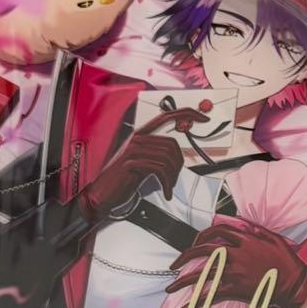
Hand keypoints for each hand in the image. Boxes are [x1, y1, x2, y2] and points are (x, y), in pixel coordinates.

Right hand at [77, 107, 208, 222]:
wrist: (103, 194)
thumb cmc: (126, 178)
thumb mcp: (144, 162)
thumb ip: (157, 153)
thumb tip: (177, 154)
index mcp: (142, 135)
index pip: (166, 116)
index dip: (186, 113)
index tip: (203, 117)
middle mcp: (137, 138)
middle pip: (172, 144)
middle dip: (179, 164)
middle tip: (175, 179)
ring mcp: (133, 149)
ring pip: (168, 158)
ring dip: (173, 177)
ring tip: (169, 187)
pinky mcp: (131, 163)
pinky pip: (160, 170)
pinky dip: (167, 184)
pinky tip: (166, 192)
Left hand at [166, 217, 306, 307]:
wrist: (294, 285)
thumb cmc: (287, 263)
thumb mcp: (274, 239)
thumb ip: (258, 231)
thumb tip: (246, 226)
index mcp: (245, 240)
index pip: (218, 231)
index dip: (202, 235)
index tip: (194, 243)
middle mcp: (236, 254)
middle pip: (203, 250)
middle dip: (184, 256)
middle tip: (174, 264)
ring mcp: (234, 272)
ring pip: (202, 274)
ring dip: (182, 281)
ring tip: (170, 287)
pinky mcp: (235, 289)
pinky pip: (210, 295)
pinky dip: (195, 303)